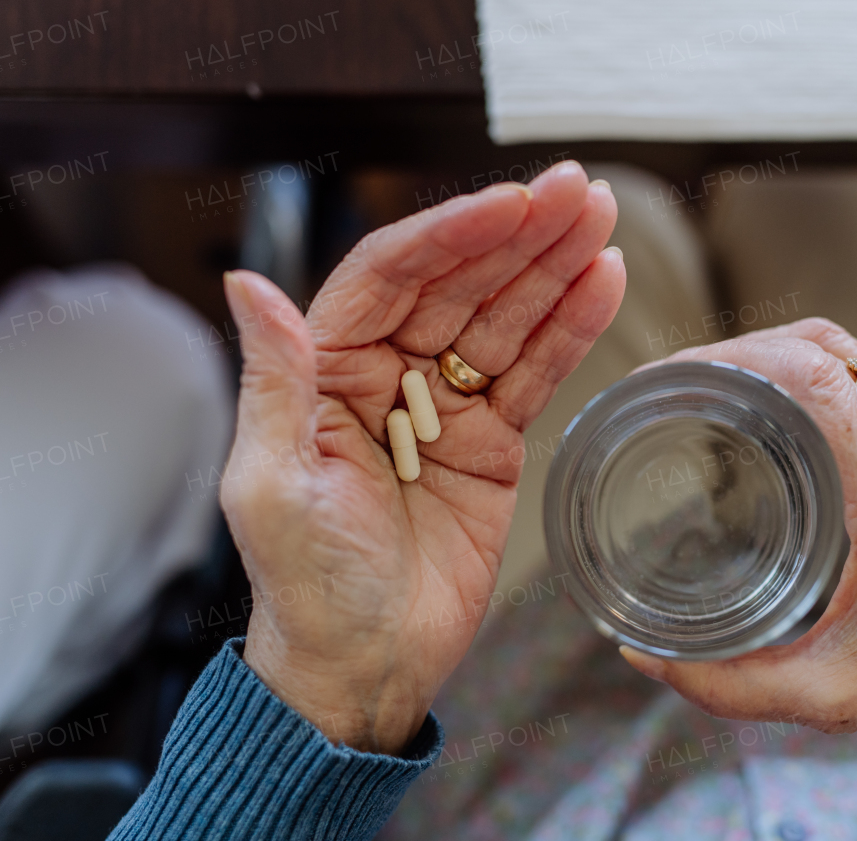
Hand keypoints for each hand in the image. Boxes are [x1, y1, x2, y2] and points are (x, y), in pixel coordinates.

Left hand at [219, 162, 623, 754]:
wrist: (365, 669)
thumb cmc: (306, 589)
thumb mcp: (272, 485)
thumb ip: (276, 380)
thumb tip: (246, 282)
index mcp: (325, 372)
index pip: (392, 276)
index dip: (453, 233)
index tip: (510, 204)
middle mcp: (387, 376)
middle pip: (460, 283)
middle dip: (519, 236)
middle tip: (579, 193)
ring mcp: (446, 408)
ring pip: (506, 318)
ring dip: (555, 268)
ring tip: (603, 222)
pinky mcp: (494, 444)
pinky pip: (536, 373)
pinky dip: (570, 329)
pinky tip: (602, 284)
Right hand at [619, 319, 856, 755]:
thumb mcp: (825, 697)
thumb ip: (726, 684)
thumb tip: (640, 653)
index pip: (814, 380)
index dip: (729, 360)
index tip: (666, 382)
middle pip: (818, 349)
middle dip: (729, 354)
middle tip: (665, 388)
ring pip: (839, 348)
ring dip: (764, 352)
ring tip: (699, 388)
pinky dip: (798, 369)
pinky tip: (754, 403)